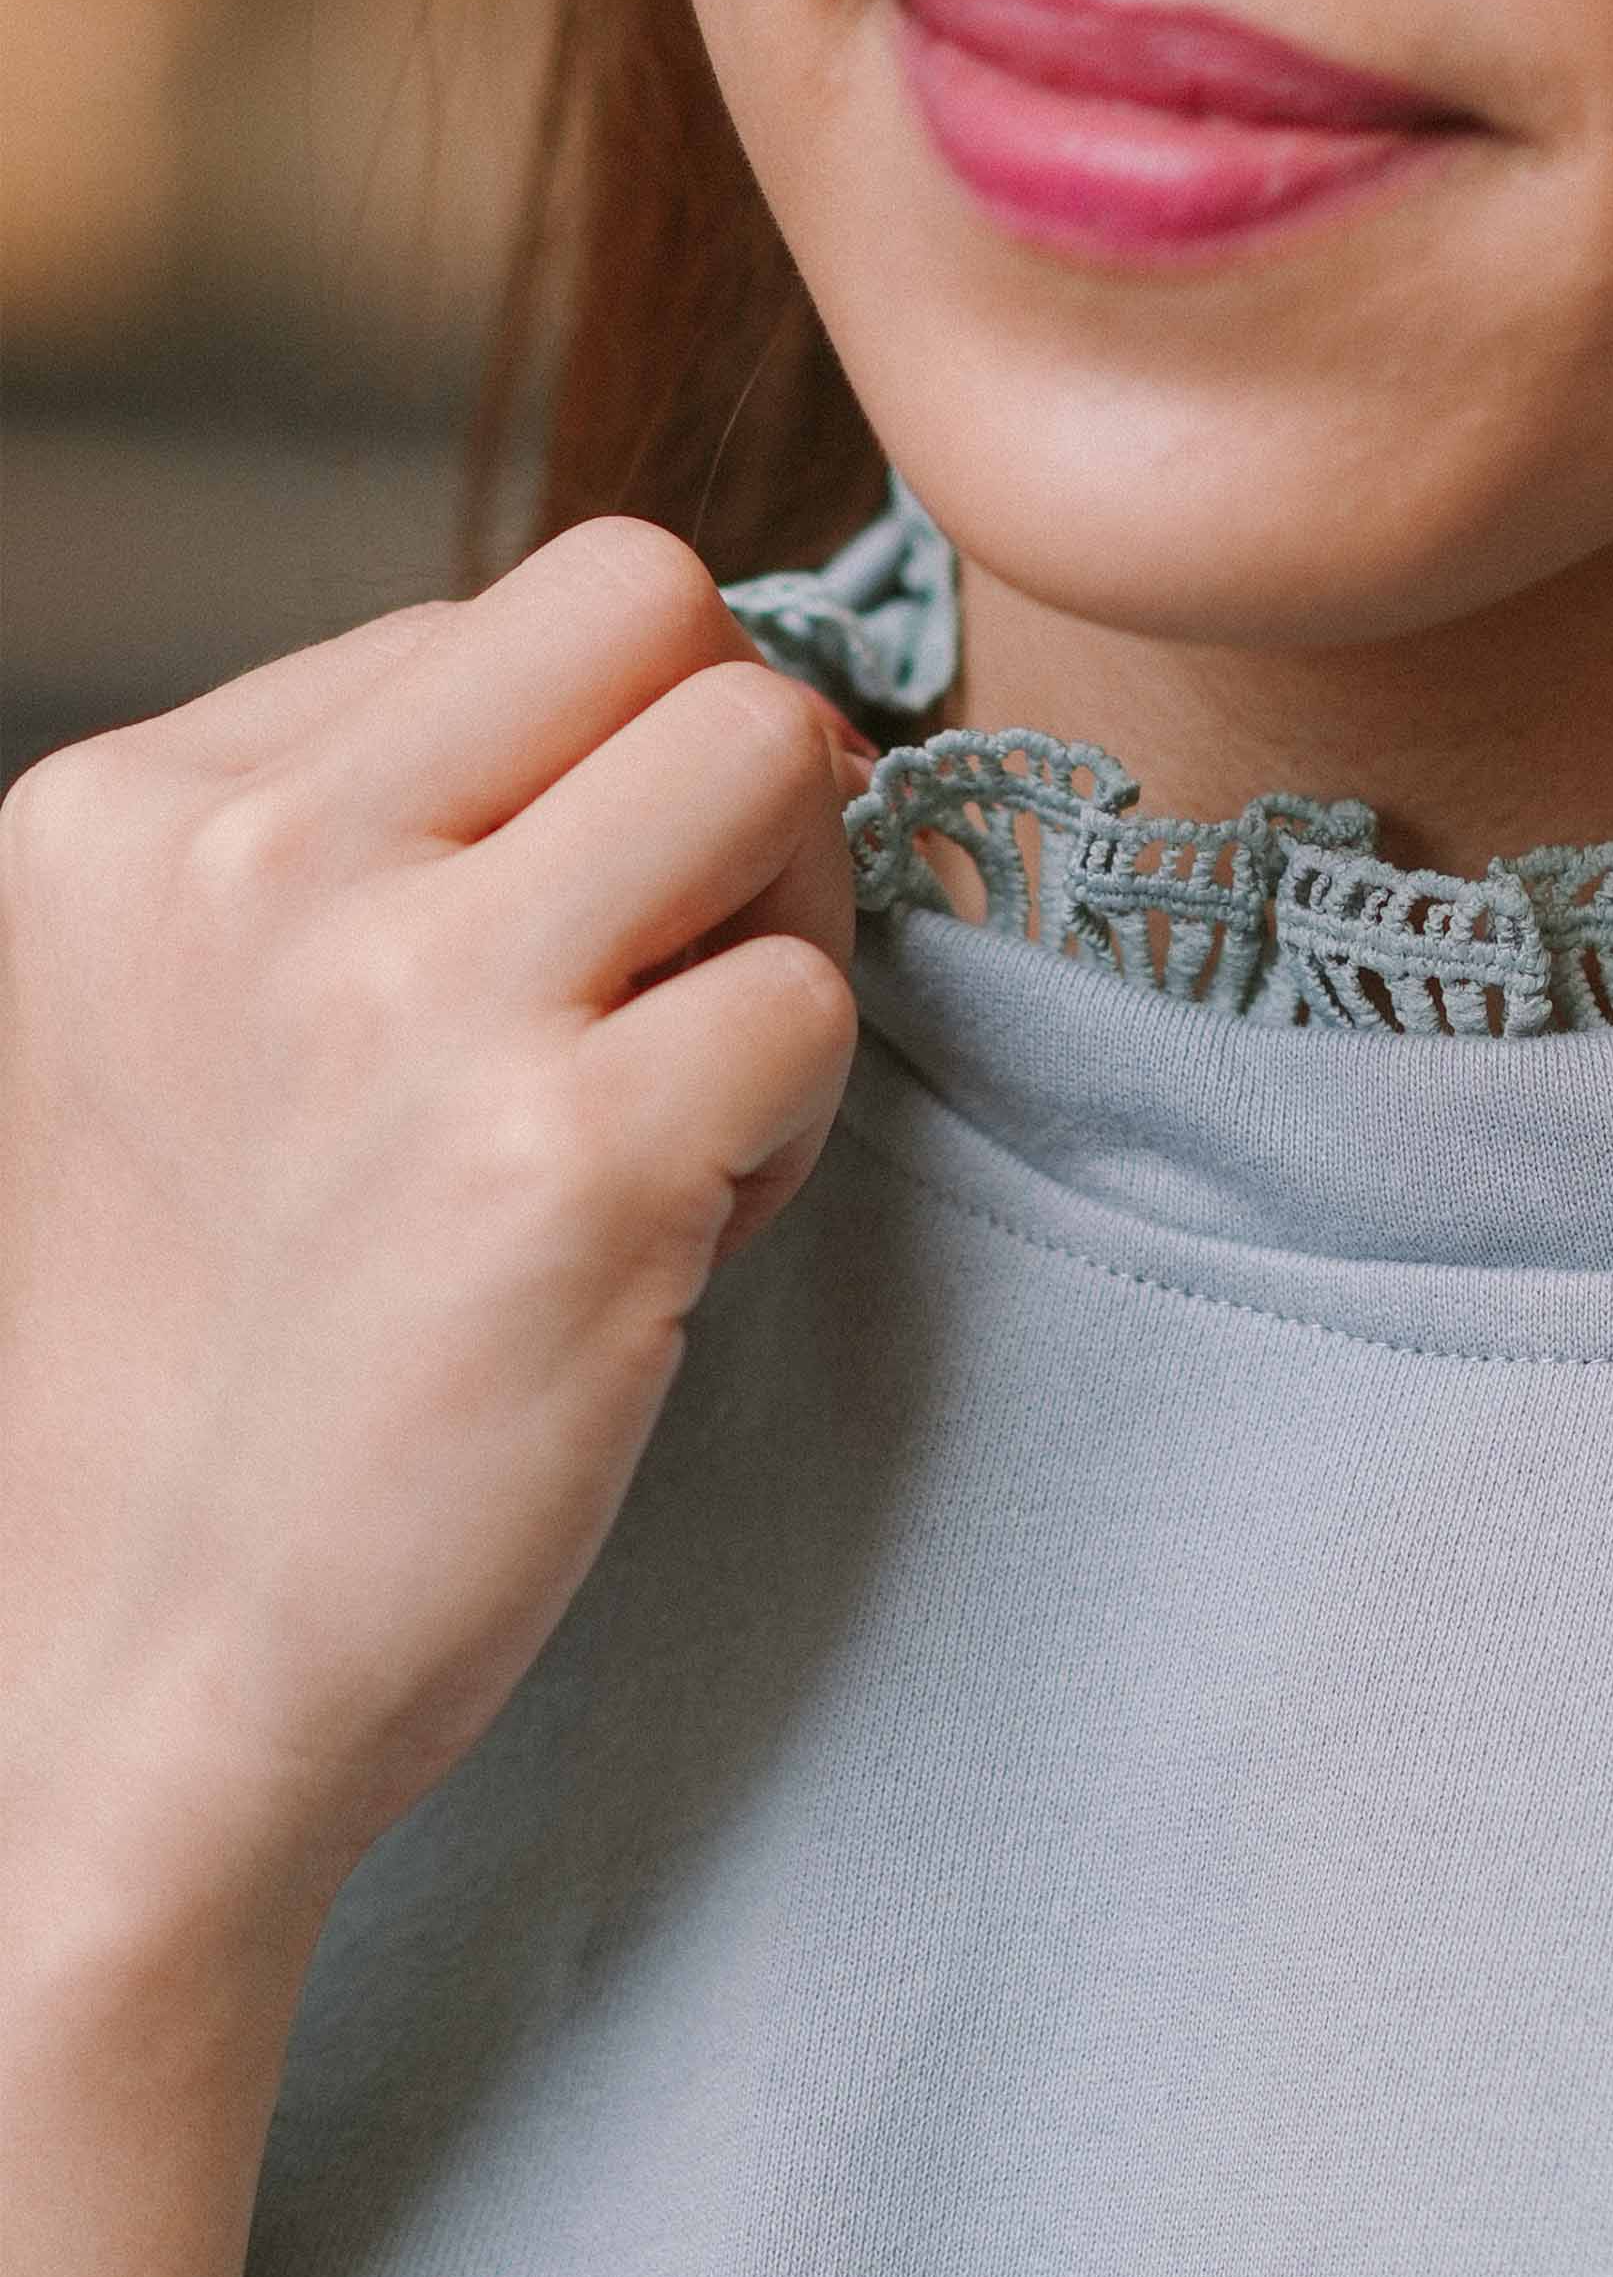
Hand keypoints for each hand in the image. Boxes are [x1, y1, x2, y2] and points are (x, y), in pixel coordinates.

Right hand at [0, 518, 864, 1916]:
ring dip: (781, 931)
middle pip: (657, 602)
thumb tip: (698, 690)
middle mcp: (257, 860)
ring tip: (675, 1109)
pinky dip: (793, 1130)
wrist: (144, 1675)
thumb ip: (368, 837)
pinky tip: (674, 1247)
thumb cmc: (219, 1364)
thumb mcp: (188, 1028)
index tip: (522, 973)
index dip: (591, 780)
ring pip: (770, 754)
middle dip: (726, 779)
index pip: (515, 607)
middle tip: (673, 984)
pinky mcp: (569, 1164)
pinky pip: (816, 1005)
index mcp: (133, 805)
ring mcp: (415, 999)